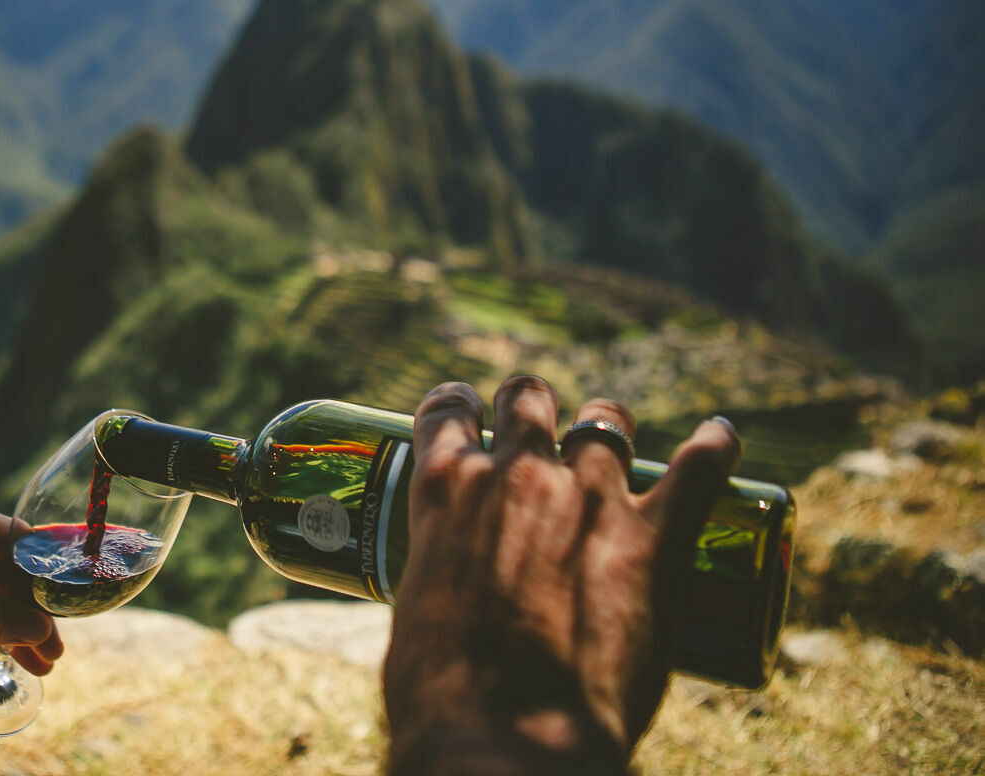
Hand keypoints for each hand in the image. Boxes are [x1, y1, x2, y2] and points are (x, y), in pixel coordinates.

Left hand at [0, 494, 63, 682]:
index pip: (19, 538)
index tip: (76, 600)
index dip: (50, 570)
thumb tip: (42, 630)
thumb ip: (0, 618)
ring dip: (15, 626)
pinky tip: (11, 654)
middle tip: (59, 647)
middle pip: (6, 570)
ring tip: (43, 664)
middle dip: (34, 609)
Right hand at [383, 377, 739, 773]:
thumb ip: (439, 586)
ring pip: (605, 422)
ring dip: (607, 424)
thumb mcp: (416, 619)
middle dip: (535, 406)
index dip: (461, 408)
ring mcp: (589, 500)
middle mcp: (517, 476)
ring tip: (613, 434)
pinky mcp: (654, 541)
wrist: (506, 739)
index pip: (449, 412)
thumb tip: (453, 607)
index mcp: (446, 491)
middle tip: (543, 431)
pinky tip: (721, 436)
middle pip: (530, 399)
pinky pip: (699, 469)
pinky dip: (714, 446)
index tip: (472, 414)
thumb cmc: (441, 699)